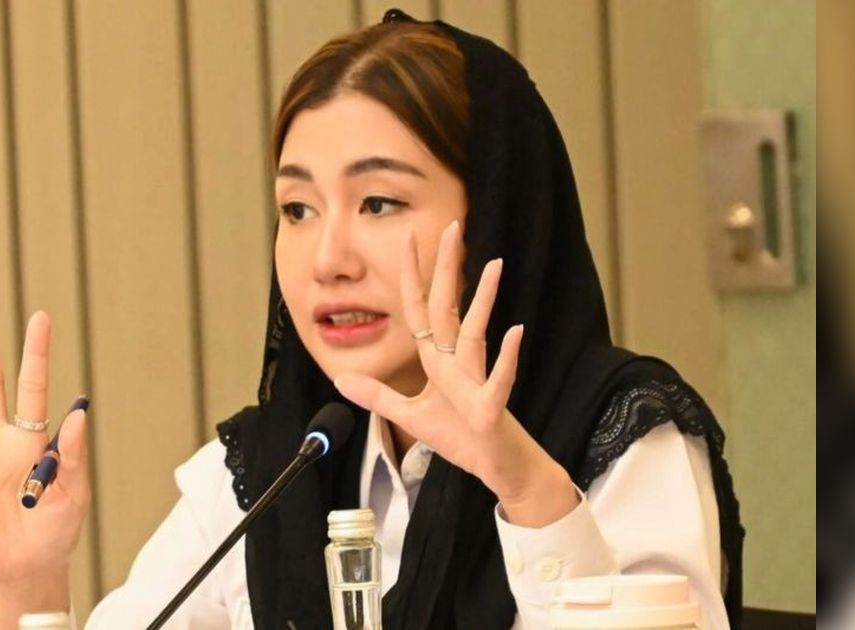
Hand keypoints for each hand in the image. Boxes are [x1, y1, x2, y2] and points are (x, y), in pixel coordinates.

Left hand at [333, 222, 576, 526]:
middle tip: (453, 227)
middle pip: (448, 307)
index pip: (421, 309)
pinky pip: (499, 378)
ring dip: (484, 299)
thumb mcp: (409, 415)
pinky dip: (506, 357)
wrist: (496, 466)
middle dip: (447, 268)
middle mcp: (457, 362)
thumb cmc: (461, 437)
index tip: (409, 237)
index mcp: (437, 360)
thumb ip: (378, 395)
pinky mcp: (490, 406)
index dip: (412, 276)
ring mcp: (475, 380)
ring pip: (477, 333)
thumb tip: (340, 378)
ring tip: (495, 265)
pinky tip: (515, 331)